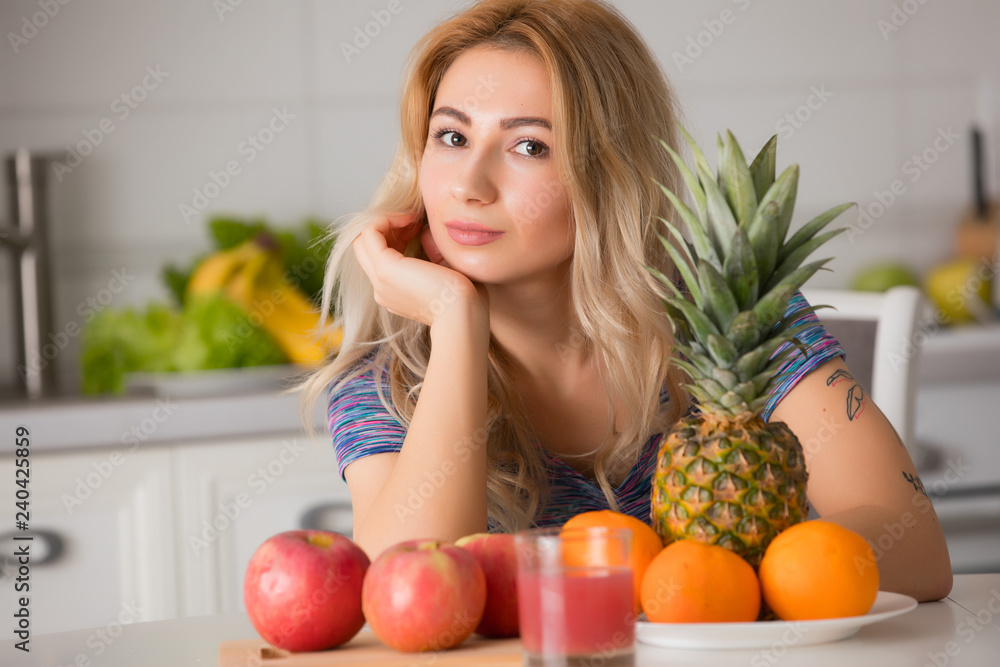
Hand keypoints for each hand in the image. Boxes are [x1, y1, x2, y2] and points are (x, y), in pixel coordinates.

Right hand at [353, 212, 487, 326]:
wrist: (463, 317)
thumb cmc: (464, 300)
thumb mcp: (447, 272)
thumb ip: (434, 253)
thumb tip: (424, 232)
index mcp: (395, 293)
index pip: (380, 258)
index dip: (395, 236)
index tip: (419, 228)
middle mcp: (382, 289)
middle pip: (366, 248)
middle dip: (387, 228)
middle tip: (413, 222)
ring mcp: (380, 280)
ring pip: (363, 240)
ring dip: (385, 222)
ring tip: (411, 220)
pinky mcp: (385, 269)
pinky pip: (370, 234)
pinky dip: (385, 219)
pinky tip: (409, 220)